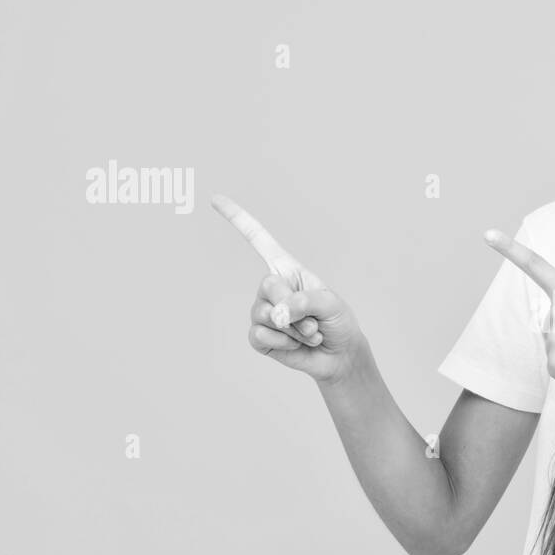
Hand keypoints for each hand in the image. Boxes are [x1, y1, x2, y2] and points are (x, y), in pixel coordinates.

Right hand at [213, 194, 365, 384]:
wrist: (339, 355)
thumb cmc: (337, 322)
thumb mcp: (332, 304)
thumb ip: (306, 302)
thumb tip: (278, 314)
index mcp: (288, 270)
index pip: (258, 240)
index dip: (238, 219)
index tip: (215, 199)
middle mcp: (271, 288)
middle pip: (268, 287)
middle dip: (294, 307)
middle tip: (314, 321)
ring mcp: (262, 312)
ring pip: (265, 316)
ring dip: (295, 330)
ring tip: (309, 333)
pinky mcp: (259, 337)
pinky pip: (260, 336)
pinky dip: (284, 344)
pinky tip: (295, 345)